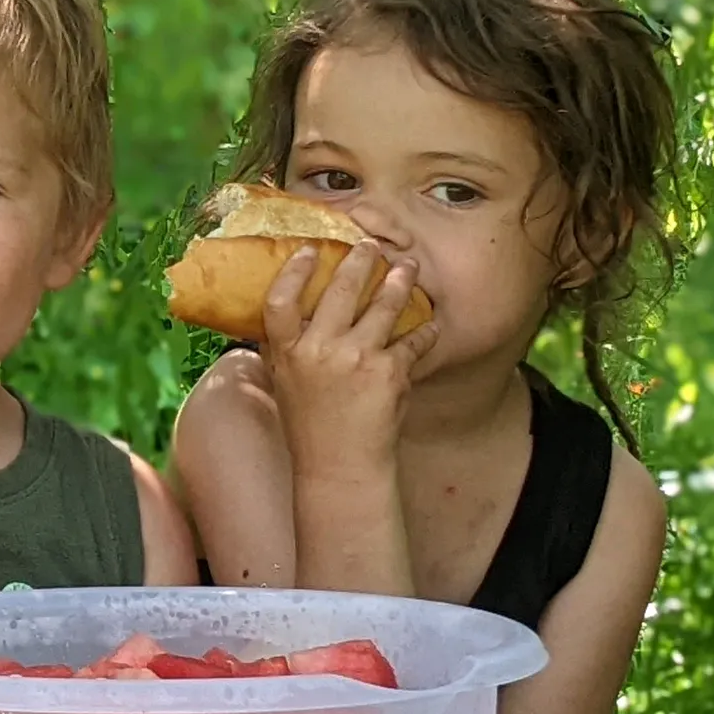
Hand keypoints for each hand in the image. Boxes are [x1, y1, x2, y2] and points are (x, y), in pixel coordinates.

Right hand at [263, 241, 439, 475]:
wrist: (340, 466)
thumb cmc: (311, 427)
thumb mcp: (285, 384)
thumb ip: (285, 348)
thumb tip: (285, 315)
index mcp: (288, 352)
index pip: (281, 298)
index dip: (294, 270)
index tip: (309, 249)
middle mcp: (320, 350)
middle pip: (341, 289)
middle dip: (360, 260)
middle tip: (371, 247)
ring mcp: (357, 358)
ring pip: (385, 304)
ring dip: (400, 281)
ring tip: (408, 268)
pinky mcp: (391, 371)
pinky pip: (414, 339)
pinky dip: (426, 330)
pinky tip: (431, 324)